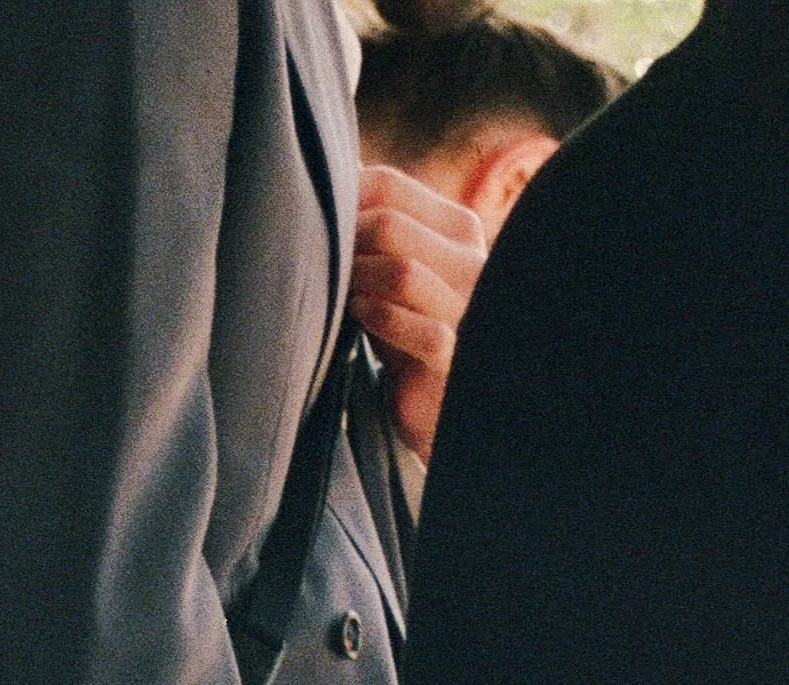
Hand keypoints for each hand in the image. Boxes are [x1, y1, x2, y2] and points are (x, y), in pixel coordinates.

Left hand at [348, 164, 487, 465]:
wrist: (439, 408)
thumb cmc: (407, 336)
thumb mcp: (391, 273)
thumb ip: (373, 227)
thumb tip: (332, 172)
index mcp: (457, 229)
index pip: (391, 187)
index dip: (342, 202)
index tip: (316, 228)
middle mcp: (472, 261)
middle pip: (389, 225)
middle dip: (342, 245)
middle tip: (318, 267)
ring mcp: (470, 310)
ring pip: (402, 272)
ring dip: (356, 281)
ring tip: (338, 295)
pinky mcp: (459, 357)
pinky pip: (419, 330)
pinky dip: (379, 319)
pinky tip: (360, 319)